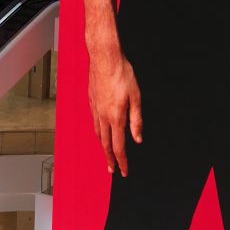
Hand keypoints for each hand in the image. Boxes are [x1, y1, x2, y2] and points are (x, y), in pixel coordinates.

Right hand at [87, 40, 141, 176]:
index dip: (122, 161)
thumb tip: (138, 139)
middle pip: (106, 144)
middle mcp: (103, 116)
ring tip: (106, 155)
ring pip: (98, 135)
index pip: (119, 146)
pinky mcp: (91, 102)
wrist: (104, 58)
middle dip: (110, 159)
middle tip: (112, 170)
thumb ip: (137, 120)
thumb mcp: (136, 97)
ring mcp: (95, 109)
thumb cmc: (122, 74)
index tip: (124, 171)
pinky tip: (100, 133)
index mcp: (116, 117)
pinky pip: (94, 123)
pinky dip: (98, 134)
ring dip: (103, 148)